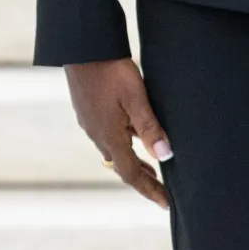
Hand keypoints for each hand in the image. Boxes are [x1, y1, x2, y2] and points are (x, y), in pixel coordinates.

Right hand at [64, 57, 172, 207]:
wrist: (81, 46)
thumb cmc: (111, 70)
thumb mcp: (136, 98)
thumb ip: (150, 128)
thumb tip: (166, 157)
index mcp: (110, 137)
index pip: (132, 174)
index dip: (150, 189)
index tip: (166, 203)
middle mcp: (97, 135)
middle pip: (122, 166)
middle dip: (143, 179)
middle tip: (162, 190)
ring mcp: (90, 123)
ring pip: (114, 151)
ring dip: (132, 162)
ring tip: (151, 167)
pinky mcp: (88, 111)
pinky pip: (107, 136)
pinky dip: (123, 145)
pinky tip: (131, 135)